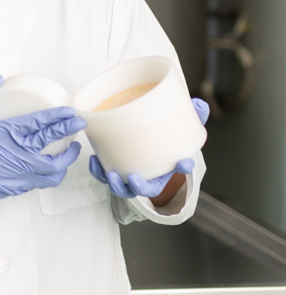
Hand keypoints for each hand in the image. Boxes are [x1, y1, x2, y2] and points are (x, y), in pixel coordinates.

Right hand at [0, 75, 85, 229]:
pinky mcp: (23, 185)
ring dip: (68, 157)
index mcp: (9, 134)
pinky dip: (56, 173)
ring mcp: (24, 172)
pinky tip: (57, 167)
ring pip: (56, 167)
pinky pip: (47, 180)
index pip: (40, 122)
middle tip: (80, 123)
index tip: (69, 111)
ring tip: (74, 148)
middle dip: (70, 130)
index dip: (58, 116)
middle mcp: (21, 154)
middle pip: (54, 141)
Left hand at [87, 97, 207, 198]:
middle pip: (147, 189)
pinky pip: (104, 176)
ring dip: (117, 185)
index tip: (183, 163)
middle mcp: (151, 175)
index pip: (181, 169)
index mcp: (169, 165)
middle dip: (140, 187)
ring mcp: (131, 177)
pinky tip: (95, 160)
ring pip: (124, 189)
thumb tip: (199, 104)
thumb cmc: (161, 134)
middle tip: (135, 178)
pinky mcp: (114, 171)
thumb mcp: (177, 123)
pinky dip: (99, 171)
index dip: (183, 167)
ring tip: (111, 174)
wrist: (142, 138)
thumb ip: (191, 114)